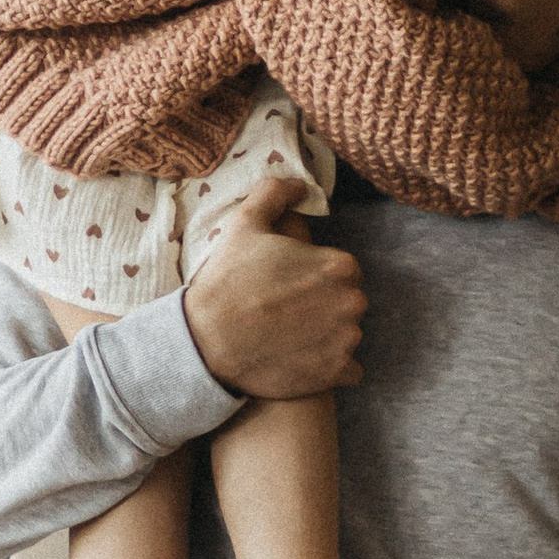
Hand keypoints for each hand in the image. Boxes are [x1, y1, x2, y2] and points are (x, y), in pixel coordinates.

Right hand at [184, 173, 366, 397]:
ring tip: (289, 336)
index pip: (343, 270)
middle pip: (347, 301)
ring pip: (347, 334)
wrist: (206, 343)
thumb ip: (275, 193)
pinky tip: (301, 360)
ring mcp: (346, 341)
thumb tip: (299, 185)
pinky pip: (348, 370)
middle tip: (287, 311)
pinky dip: (331, 367)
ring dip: (327, 335)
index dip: (316, 276)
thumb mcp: (244, 224)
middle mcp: (352, 302)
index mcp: (339, 266)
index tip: (290, 285)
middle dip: (324, 305)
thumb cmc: (227, 281)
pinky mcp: (336, 374)